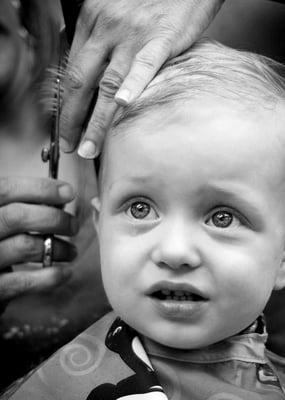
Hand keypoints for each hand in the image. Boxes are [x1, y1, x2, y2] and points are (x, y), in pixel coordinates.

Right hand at [0, 176, 78, 303]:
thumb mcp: (3, 220)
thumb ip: (24, 208)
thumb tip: (61, 199)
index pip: (7, 189)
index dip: (41, 189)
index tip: (68, 192)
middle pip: (17, 216)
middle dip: (54, 218)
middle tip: (73, 225)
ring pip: (24, 246)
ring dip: (57, 248)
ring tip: (71, 251)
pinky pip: (23, 281)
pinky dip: (50, 276)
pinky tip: (64, 273)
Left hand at [60, 0, 224, 157]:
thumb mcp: (113, 10)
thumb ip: (99, 39)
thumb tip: (91, 68)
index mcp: (92, 20)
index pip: (72, 71)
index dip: (67, 104)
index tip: (66, 126)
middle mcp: (106, 28)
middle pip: (81, 81)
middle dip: (72, 119)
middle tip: (69, 144)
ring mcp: (132, 34)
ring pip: (107, 83)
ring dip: (96, 121)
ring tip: (91, 147)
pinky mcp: (160, 38)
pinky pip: (144, 65)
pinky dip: (133, 85)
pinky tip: (124, 104)